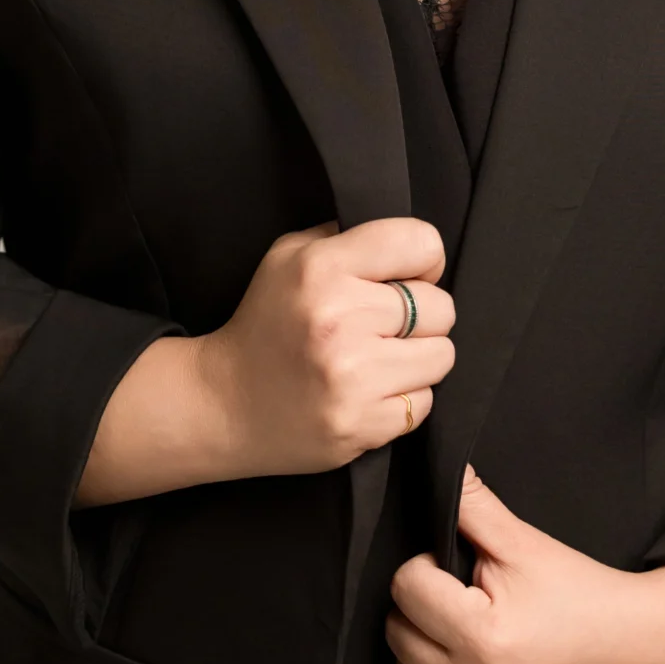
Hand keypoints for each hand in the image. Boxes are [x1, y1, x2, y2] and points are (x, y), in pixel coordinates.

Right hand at [191, 216, 453, 481]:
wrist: (223, 404)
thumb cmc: (264, 324)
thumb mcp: (287, 257)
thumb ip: (346, 238)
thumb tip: (409, 245)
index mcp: (322, 269)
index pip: (421, 243)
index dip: (425, 261)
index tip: (410, 277)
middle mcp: (339, 320)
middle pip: (441, 307)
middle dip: (421, 317)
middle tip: (384, 328)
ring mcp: (352, 377)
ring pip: (441, 356)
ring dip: (418, 359)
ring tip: (378, 360)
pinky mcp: (361, 425)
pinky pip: (424, 403)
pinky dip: (404, 398)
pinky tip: (368, 392)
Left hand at [385, 467, 664, 663]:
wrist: (642, 650)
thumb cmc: (584, 593)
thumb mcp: (525, 544)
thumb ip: (470, 505)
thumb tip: (435, 468)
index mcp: (481, 637)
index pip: (404, 588)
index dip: (428, 568)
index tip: (464, 571)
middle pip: (397, 635)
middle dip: (423, 608)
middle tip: (468, 599)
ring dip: (427, 651)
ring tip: (475, 634)